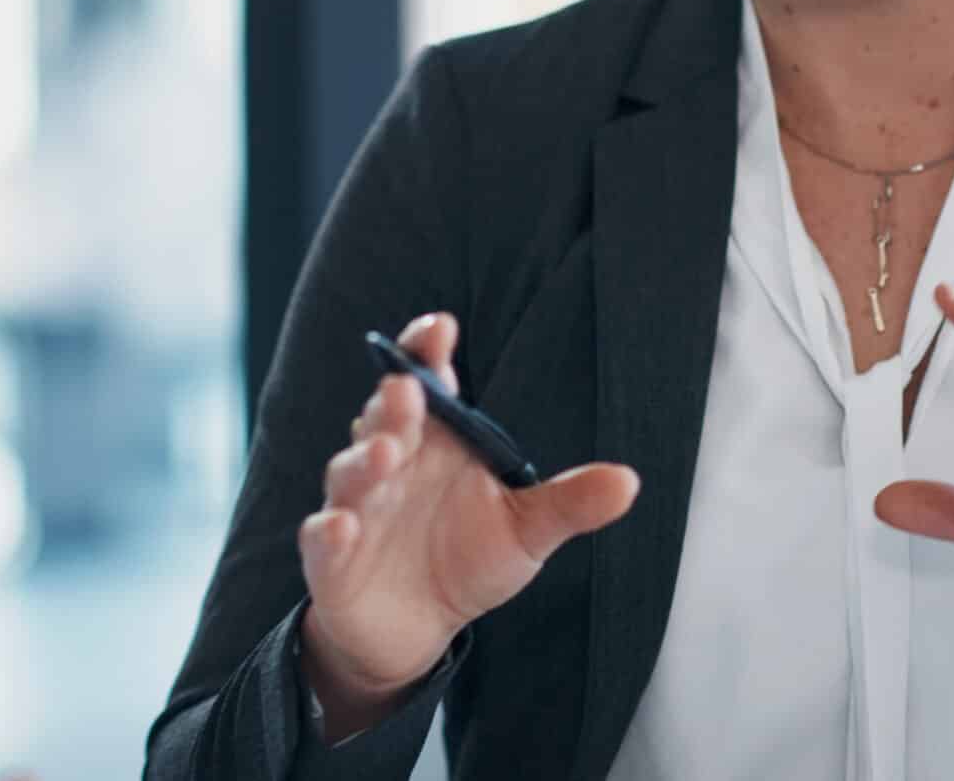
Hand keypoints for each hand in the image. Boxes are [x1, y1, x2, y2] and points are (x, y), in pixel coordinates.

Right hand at [297, 312, 640, 739]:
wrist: (417, 626)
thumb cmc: (467, 557)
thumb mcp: (526, 529)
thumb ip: (570, 502)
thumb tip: (630, 481)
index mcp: (436, 441)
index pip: (427, 381)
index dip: (425, 351)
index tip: (440, 327)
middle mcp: (391, 462)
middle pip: (385, 419)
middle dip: (394, 403)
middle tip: (409, 389)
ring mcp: (357, 507)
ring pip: (350, 472)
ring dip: (363, 460)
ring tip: (385, 453)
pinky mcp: (333, 558)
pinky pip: (322, 538)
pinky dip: (328, 532)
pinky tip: (340, 528)